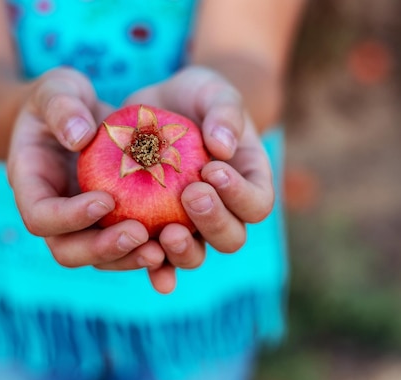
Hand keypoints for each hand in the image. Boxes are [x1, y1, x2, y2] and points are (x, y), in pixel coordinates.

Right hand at [7, 68, 166, 280]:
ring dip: (129, 258)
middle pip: (69, 250)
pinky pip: (129, 248)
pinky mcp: (112, 225)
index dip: (69, 216)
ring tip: (161, 249)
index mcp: (31, 186)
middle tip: (139, 233)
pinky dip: (151, 252)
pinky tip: (177, 247)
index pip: (40, 216)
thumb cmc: (62, 99)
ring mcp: (84, 225)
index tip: (106, 200)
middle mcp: (55, 215)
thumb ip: (61, 106)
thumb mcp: (57, 89)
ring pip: (101, 258)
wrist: (77, 118)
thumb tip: (79, 136)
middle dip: (102, 248)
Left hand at [125, 66, 274, 286]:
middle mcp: (225, 212)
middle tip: (190, 193)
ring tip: (166, 233)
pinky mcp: (159, 228)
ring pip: (197, 255)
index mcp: (248, 183)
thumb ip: (225, 112)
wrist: (163, 106)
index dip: (239, 195)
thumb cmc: (198, 97)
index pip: (257, 204)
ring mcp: (191, 226)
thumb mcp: (215, 91)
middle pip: (231, 237)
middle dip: (213, 221)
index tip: (211, 169)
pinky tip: (143, 260)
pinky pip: (158, 257)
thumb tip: (223, 146)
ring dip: (184, 251)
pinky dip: (154, 267)